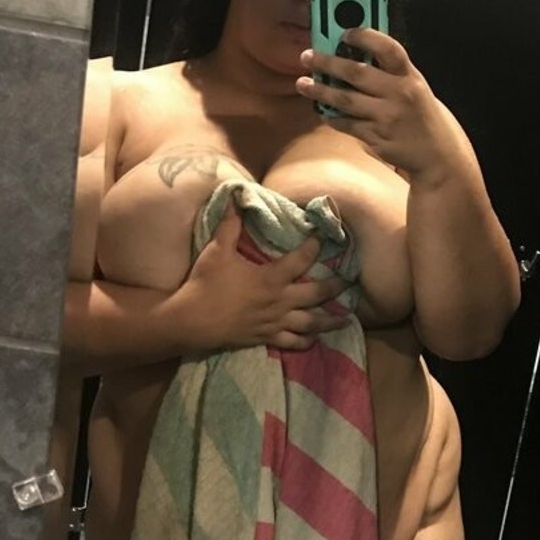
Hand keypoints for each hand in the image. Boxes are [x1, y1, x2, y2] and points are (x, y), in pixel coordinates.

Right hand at [170, 207, 350, 352]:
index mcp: (271, 278)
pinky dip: (305, 342)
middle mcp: (279, 301)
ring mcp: (274, 323)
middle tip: (348, 282)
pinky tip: (314, 340)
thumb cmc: (206, 284)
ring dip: (329, 320)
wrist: (191, 321)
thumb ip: (230, 225)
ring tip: (345, 318)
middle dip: (334, 287)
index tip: (323, 237)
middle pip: (316, 294)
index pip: (301, 260)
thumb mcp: (217, 250)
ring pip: (310, 323)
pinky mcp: (266, 338)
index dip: (314, 246)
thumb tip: (236, 196)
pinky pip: (292, 343)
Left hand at [296, 32, 459, 182]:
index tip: (345, 32)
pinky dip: (333, 118)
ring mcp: (387, 118)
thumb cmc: (426, 120)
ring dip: (320, 91)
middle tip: (307, 56)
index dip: (365, 36)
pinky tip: (323, 113)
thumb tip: (359, 57)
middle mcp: (399, 95)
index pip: (388, 49)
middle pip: (357, 72)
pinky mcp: (377, 138)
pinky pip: (348, 125)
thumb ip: (394, 76)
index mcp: (411, 78)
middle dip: (327, 62)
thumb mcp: (418, 91)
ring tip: (302, 84)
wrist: (440, 159)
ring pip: (345, 100)